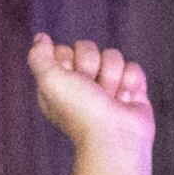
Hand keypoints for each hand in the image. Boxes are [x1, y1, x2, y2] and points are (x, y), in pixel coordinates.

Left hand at [29, 36, 153, 174]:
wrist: (115, 137)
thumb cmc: (80, 112)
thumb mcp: (48, 80)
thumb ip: (39, 55)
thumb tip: (41, 37)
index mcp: (59, 83)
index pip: (63, 49)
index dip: (67, 59)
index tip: (69, 78)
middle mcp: (82, 83)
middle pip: (88, 48)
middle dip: (91, 67)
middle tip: (91, 90)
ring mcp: (108, 86)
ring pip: (113, 56)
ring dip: (112, 77)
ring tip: (110, 99)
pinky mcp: (130, 89)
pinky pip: (133, 67)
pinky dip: (131, 83)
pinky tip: (125, 101)